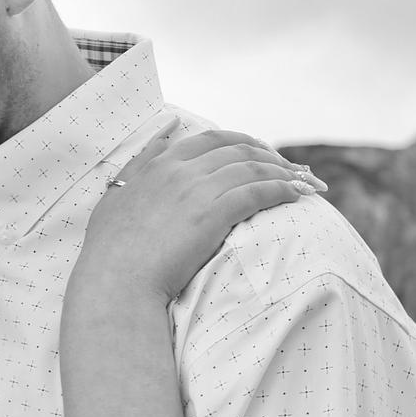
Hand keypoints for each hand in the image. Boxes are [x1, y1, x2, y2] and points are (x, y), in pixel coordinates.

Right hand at [78, 122, 326, 301]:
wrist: (116, 282)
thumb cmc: (110, 250)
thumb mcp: (116, 197)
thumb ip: (141, 162)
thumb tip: (164, 134)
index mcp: (161, 163)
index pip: (212, 139)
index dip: (243, 142)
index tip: (260, 154)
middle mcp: (182, 169)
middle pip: (240, 149)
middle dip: (271, 156)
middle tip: (293, 168)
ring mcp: (199, 189)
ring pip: (254, 168)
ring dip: (285, 172)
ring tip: (305, 182)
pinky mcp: (215, 213)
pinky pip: (259, 192)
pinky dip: (283, 189)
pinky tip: (297, 196)